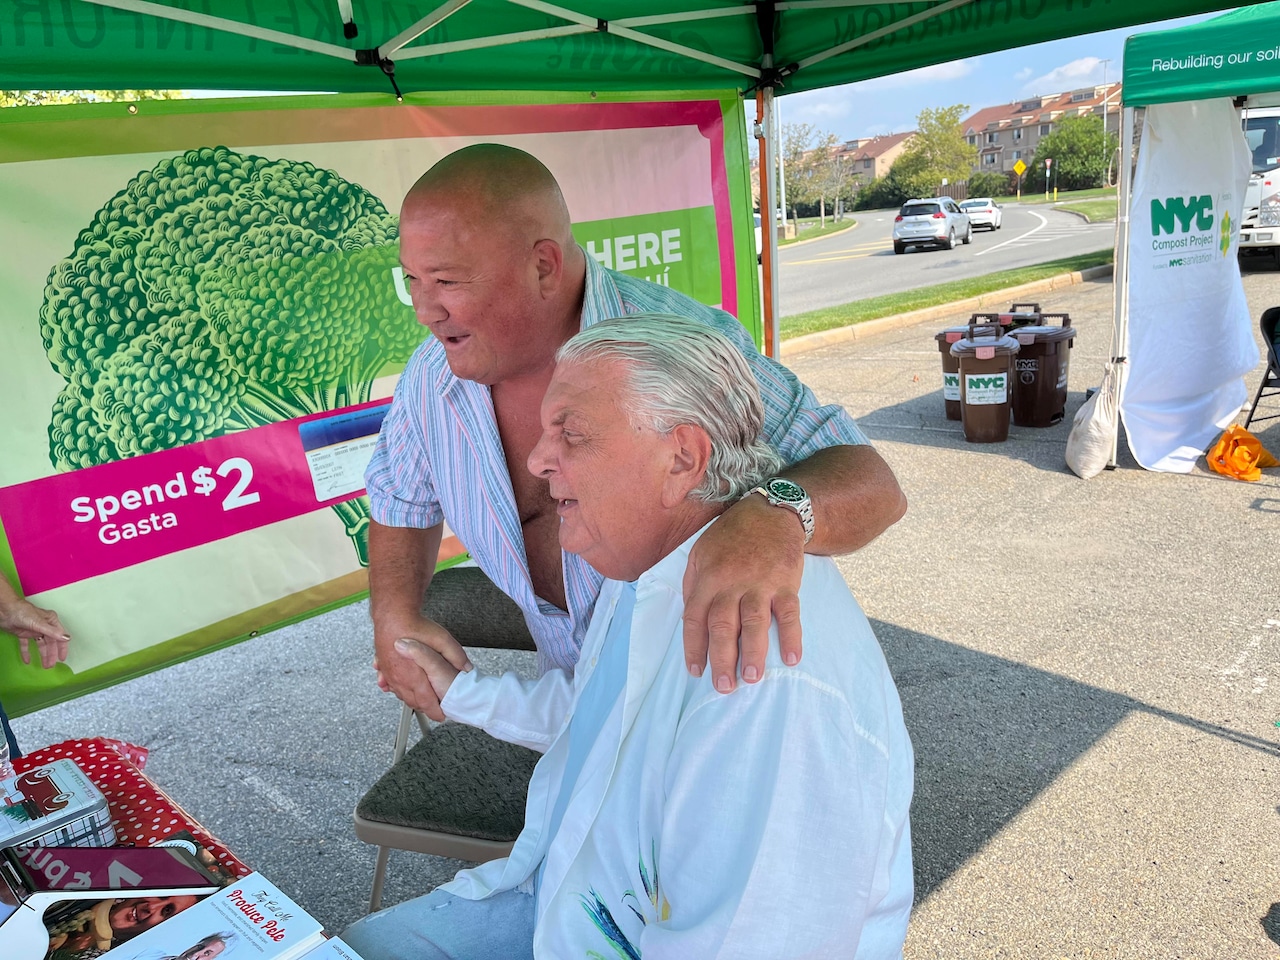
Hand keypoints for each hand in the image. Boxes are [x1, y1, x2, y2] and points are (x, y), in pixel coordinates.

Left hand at [0, 598, 69, 668]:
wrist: (5, 610)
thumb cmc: (22, 612)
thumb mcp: (39, 623)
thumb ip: (52, 632)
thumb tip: (66, 638)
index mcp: (51, 621)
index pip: (59, 636)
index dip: (62, 648)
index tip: (62, 658)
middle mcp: (44, 626)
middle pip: (50, 643)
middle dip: (51, 654)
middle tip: (50, 665)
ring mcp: (33, 630)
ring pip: (40, 645)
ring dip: (42, 655)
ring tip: (44, 665)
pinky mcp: (23, 633)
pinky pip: (26, 645)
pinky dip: (27, 652)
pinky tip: (27, 660)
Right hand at [372, 613, 471, 720]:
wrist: (392, 614)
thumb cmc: (415, 626)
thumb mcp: (443, 640)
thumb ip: (455, 656)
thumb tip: (467, 668)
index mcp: (415, 676)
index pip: (426, 702)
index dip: (435, 712)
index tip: (443, 715)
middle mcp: (400, 678)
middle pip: (412, 701)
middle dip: (424, 708)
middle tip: (435, 710)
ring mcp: (389, 673)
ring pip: (400, 694)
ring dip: (411, 699)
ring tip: (422, 701)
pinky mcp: (383, 666)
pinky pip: (389, 684)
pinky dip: (396, 688)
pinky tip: (399, 688)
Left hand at [682, 493, 803, 694]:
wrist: (771, 512)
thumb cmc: (731, 536)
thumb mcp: (701, 552)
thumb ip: (693, 584)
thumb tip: (692, 618)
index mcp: (707, 577)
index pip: (696, 618)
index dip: (694, 647)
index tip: (696, 672)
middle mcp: (732, 583)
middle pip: (723, 625)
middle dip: (722, 658)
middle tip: (724, 687)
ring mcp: (760, 583)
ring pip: (754, 622)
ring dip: (753, 652)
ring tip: (752, 679)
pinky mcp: (786, 583)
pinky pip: (790, 613)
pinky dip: (792, 635)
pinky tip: (792, 658)